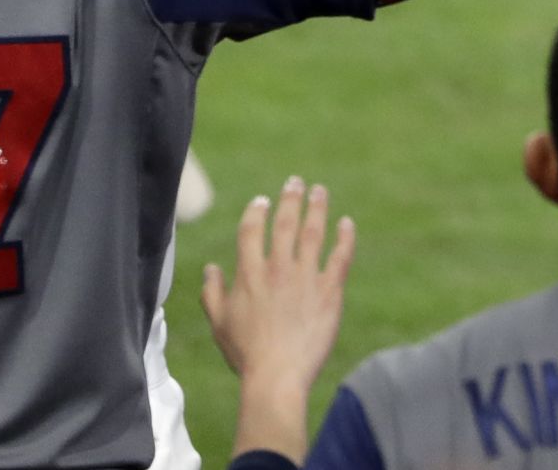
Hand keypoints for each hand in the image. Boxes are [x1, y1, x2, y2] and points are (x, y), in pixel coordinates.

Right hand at [201, 177, 355, 460]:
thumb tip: (210, 268)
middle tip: (295, 181)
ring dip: (317, 208)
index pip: (252, 229)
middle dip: (290, 198)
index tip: (262, 200)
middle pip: (286, 222)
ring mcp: (306, 277)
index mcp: (250, 272)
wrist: (277, 376)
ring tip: (319, 191)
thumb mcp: (219, 322)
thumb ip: (211, 292)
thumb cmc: (246, 353)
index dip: (257, 211)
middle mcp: (278, 268)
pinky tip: (347, 224)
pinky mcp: (330, 291)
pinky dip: (345, 237)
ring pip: (314, 232)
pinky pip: (341, 257)